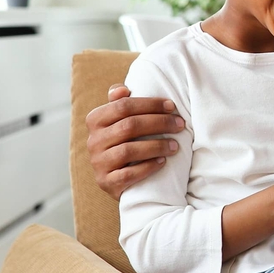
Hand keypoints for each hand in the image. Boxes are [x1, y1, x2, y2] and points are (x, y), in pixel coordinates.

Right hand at [85, 84, 185, 199]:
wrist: (116, 176)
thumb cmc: (124, 138)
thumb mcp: (119, 118)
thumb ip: (120, 101)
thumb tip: (122, 90)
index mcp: (95, 120)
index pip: (123, 106)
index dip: (150, 104)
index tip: (172, 106)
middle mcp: (93, 141)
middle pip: (129, 126)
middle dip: (159, 123)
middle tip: (180, 124)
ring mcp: (98, 163)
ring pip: (128, 151)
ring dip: (156, 146)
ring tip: (175, 145)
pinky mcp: (106, 182)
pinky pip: (127, 175)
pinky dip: (148, 167)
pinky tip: (163, 161)